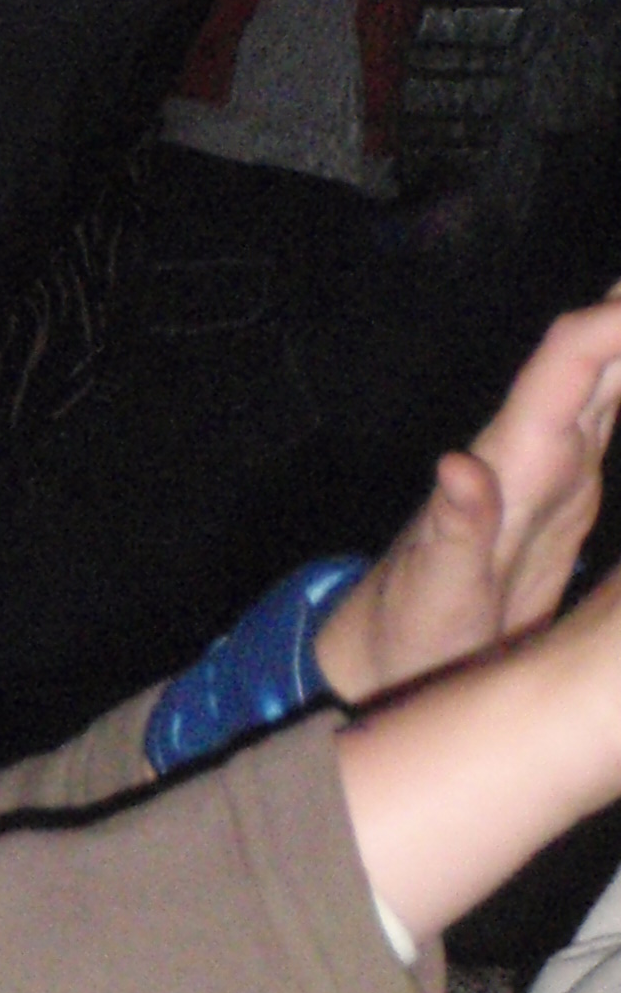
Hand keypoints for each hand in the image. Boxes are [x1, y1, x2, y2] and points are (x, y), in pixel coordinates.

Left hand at [318, 295, 620, 702]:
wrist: (393, 650)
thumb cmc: (410, 624)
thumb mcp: (435, 588)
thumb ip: (453, 529)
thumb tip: (457, 465)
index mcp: (513, 453)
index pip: (572, 354)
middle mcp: (536, 438)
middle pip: (599, 342)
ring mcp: (559, 457)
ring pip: (615, 368)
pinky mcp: (574, 483)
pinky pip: (619, 409)